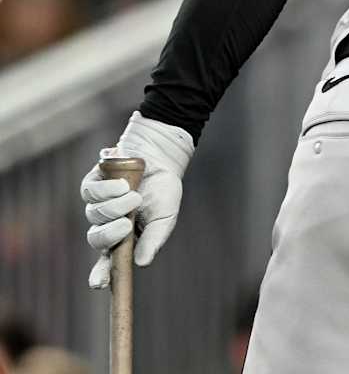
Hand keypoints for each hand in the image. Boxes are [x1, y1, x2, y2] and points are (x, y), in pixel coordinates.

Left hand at [81, 113, 194, 288]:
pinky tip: (123, 185)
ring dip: (114, 207)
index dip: (101, 274)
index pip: (107, 261)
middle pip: (96, 239)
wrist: (161, 157)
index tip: (98, 284)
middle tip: (125, 226)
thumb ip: (153, 239)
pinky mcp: (91, 184)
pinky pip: (90, 193)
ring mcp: (97, 205)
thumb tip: (142, 263)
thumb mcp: (165, 218)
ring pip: (94, 215)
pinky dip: (105, 191)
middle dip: (109, 235)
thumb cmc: (164, 190)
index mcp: (124, 238)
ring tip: (134, 196)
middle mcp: (106, 224)